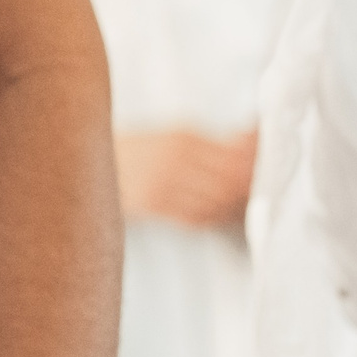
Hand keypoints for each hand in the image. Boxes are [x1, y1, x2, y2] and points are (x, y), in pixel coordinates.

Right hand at [115, 128, 255, 230]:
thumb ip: (214, 144)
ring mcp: (163, 182)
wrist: (89, 159)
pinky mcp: (152, 204)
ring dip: (231, 209)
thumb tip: (255, 141)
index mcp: (185, 137)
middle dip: (247, 193)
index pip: (235, 158)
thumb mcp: (176, 137)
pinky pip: (194, 217)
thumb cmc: (143, 150)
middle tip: (258, 199)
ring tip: (238, 209)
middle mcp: (176, 158)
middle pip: (229, 182)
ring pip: (214, 203)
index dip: (255, 172)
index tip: (267, 177)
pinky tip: (216, 216)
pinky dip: (211, 219)